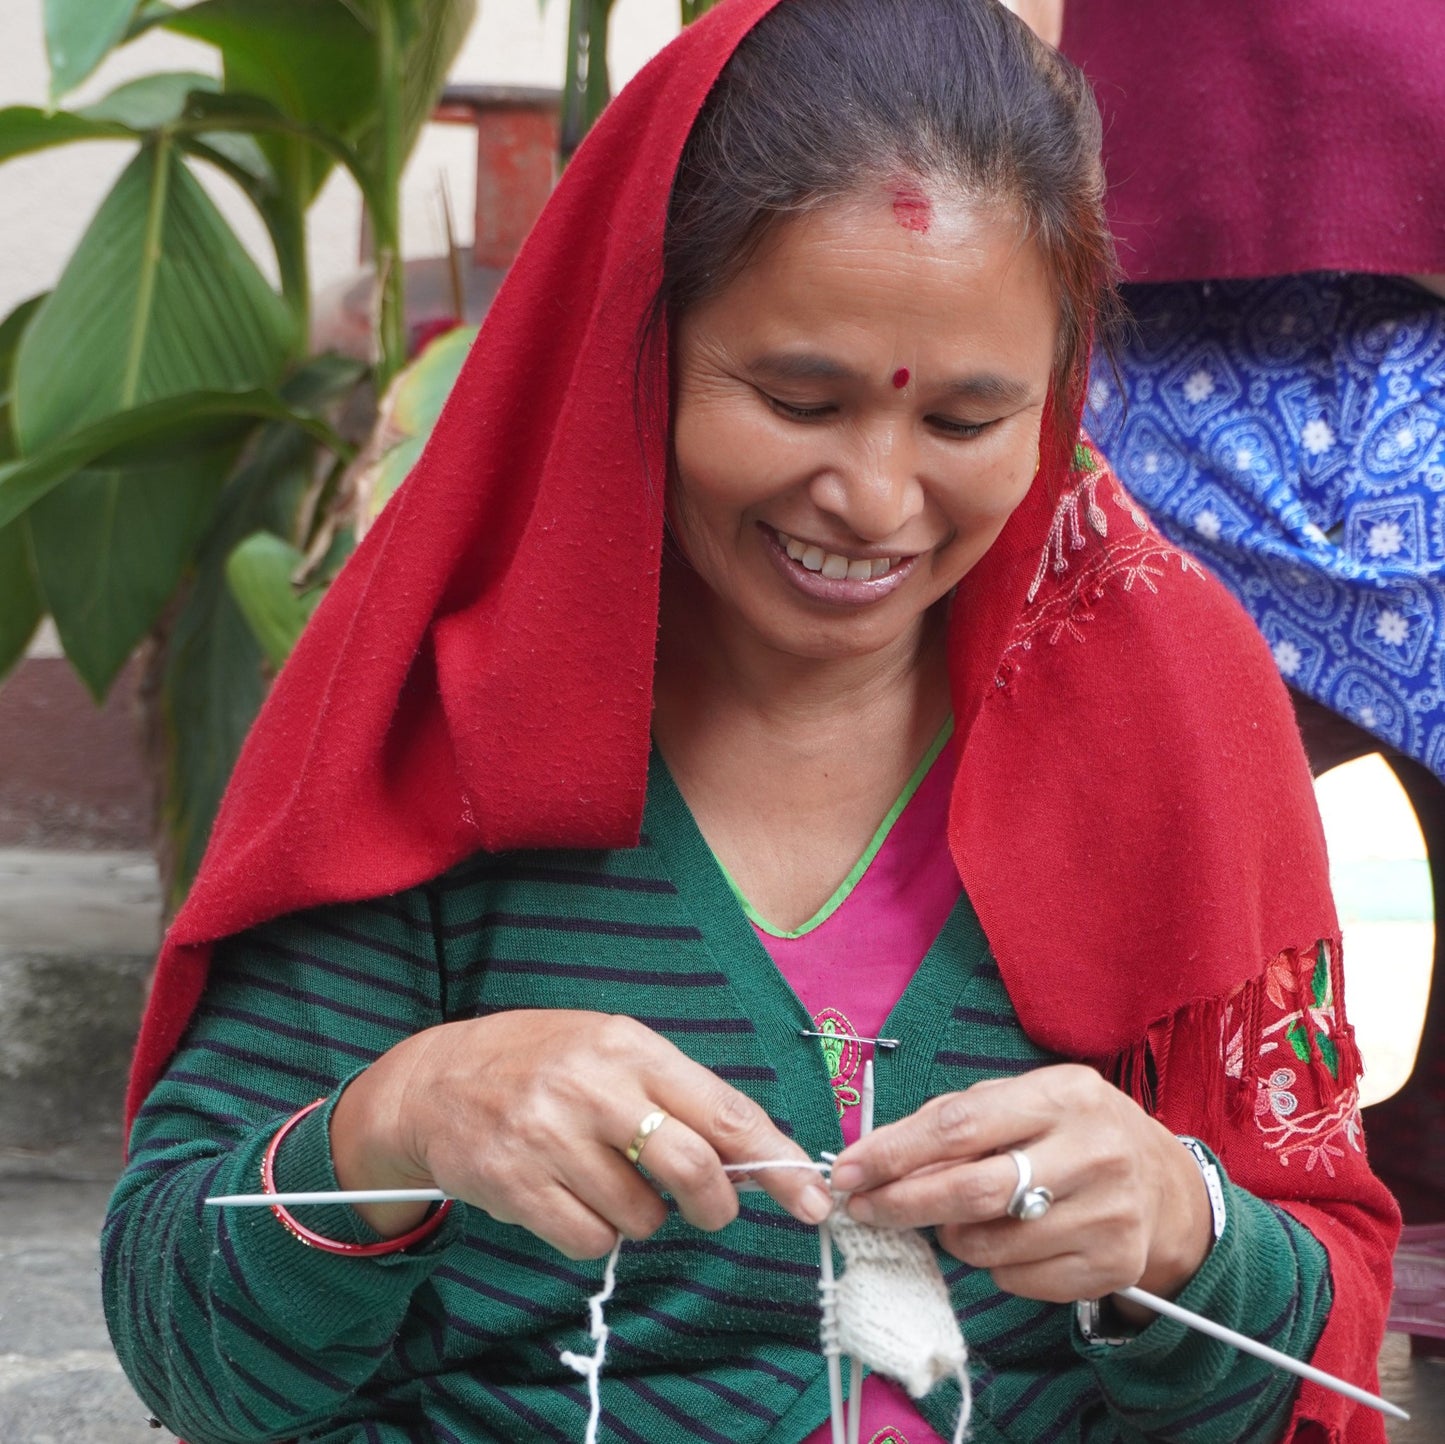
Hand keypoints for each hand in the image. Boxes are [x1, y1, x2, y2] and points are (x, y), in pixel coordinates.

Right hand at [331, 1010, 832, 1257]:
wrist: (437, 1081)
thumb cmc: (542, 1063)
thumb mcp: (610, 1048)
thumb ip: (676, 1094)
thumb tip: (752, 1155)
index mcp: (628, 1046)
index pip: (723, 1110)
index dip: (776, 1160)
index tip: (812, 1198)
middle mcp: (592, 1087)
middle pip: (692, 1168)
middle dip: (717, 1204)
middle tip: (712, 1210)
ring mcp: (550, 1136)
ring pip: (641, 1215)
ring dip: (642, 1216)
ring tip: (609, 1181)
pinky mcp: (516, 1183)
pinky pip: (590, 1239)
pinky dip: (596, 1234)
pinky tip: (573, 1199)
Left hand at [826, 1064, 1213, 1309]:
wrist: (1164, 1184)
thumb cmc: (1070, 1131)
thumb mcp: (1023, 1100)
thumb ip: (955, 1122)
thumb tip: (876, 1158)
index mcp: (1063, 1095)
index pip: (958, 1125)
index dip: (893, 1152)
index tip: (847, 1171)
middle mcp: (1091, 1152)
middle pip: (971, 1190)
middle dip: (902, 1203)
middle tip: (864, 1209)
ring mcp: (1107, 1214)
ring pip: (989, 1244)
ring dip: (951, 1236)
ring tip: (956, 1217)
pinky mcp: (1111, 1265)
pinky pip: (1016, 1279)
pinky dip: (992, 1263)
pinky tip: (1007, 1238)